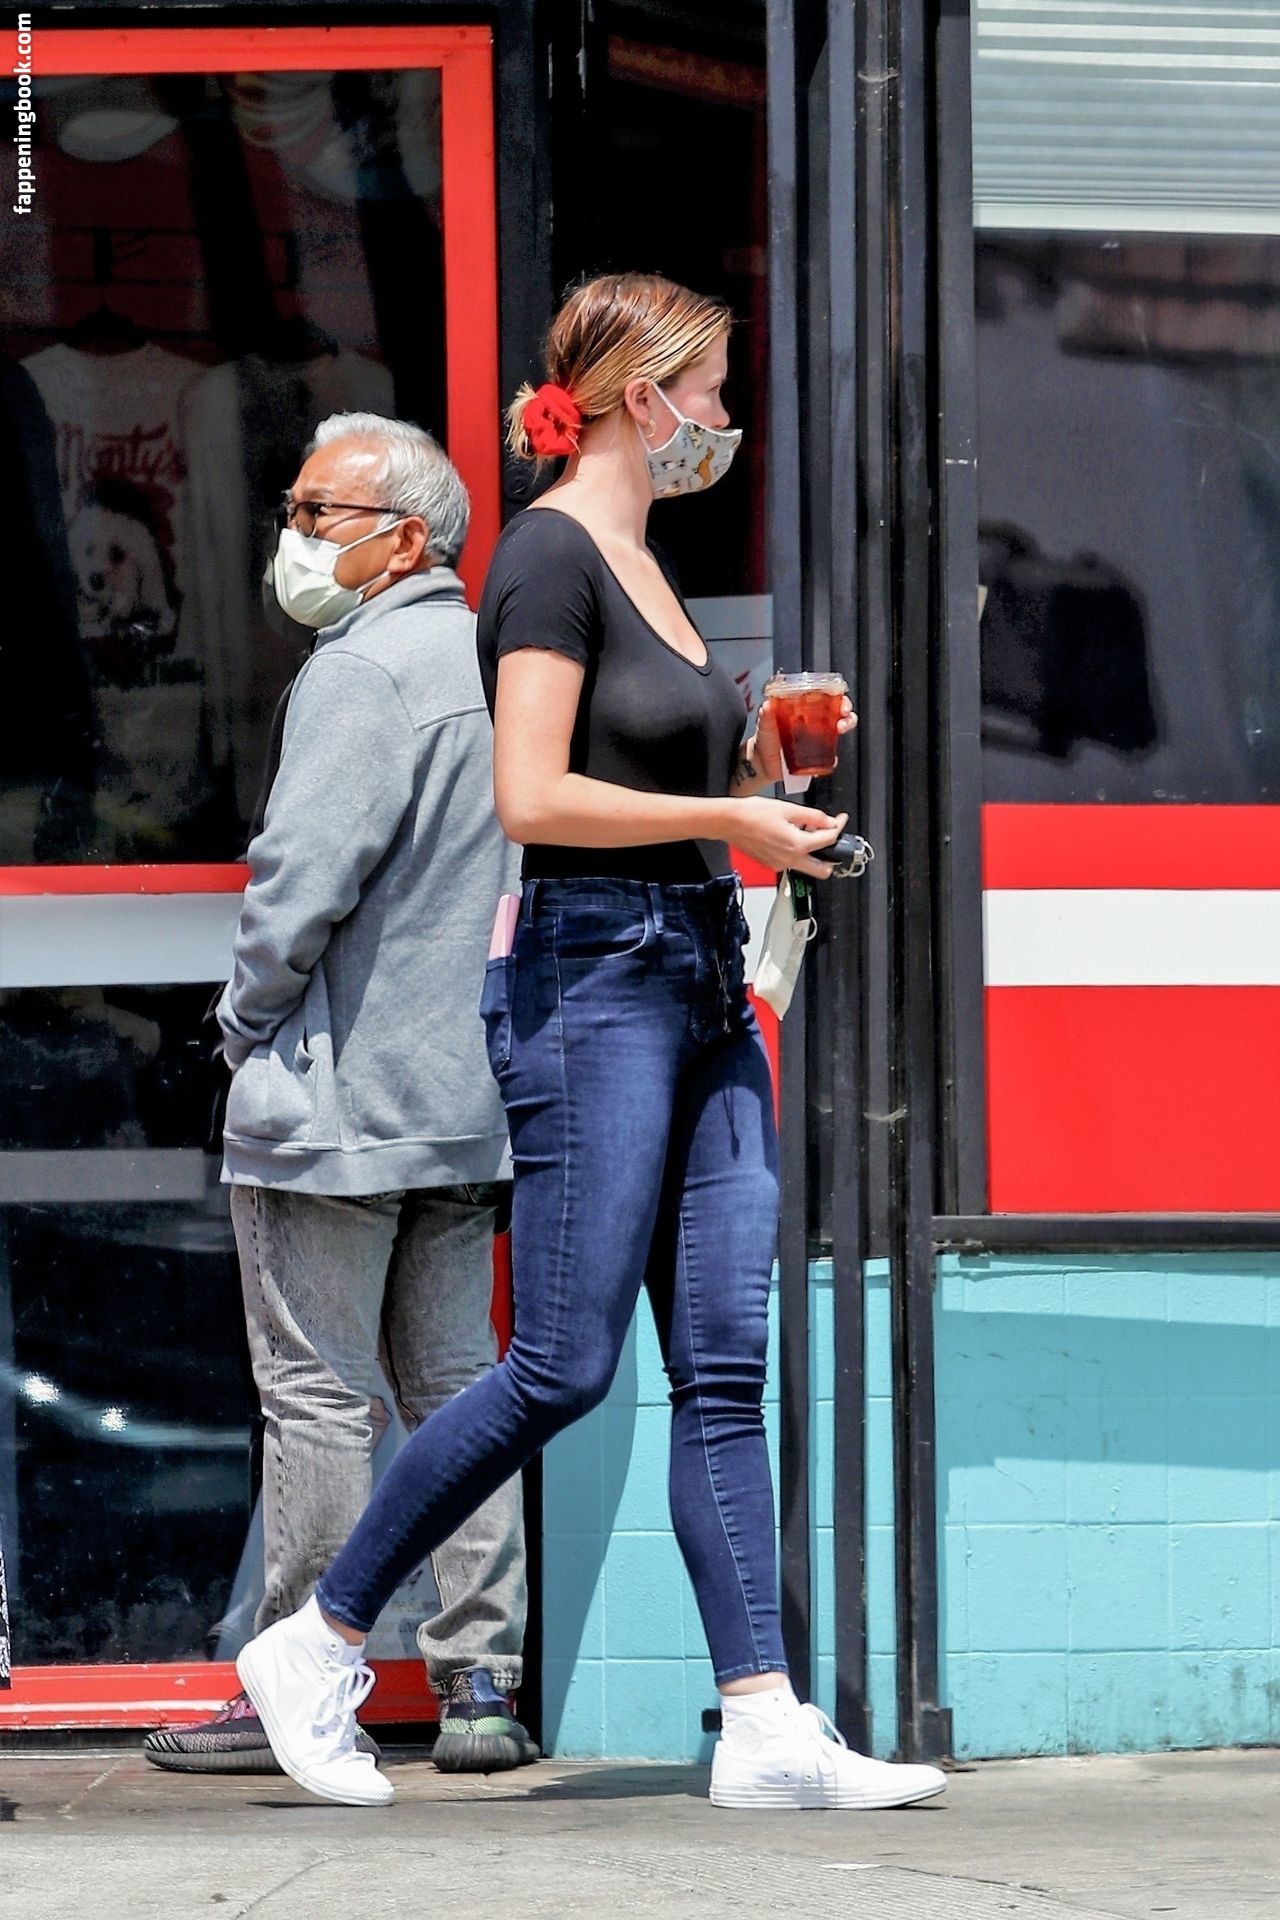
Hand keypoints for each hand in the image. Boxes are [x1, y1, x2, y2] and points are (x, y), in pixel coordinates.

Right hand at [727, 797, 849, 878]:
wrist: (729, 821)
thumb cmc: (752, 813)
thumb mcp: (789, 809)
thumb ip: (814, 817)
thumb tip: (830, 822)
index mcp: (797, 845)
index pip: (829, 840)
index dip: (839, 827)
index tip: (840, 820)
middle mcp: (790, 860)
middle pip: (824, 870)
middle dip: (832, 856)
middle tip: (830, 838)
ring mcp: (780, 865)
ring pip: (807, 867)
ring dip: (813, 853)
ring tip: (805, 832)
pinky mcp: (771, 864)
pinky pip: (791, 862)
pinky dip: (797, 852)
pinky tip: (790, 836)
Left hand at [745, 694, 857, 783]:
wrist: (761, 763)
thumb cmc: (765, 738)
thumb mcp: (764, 724)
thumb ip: (766, 715)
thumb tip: (767, 704)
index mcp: (805, 710)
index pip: (828, 698)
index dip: (838, 698)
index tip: (839, 701)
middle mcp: (815, 722)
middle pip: (840, 714)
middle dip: (848, 715)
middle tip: (842, 721)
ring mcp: (818, 739)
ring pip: (840, 731)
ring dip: (845, 729)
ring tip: (839, 732)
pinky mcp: (816, 757)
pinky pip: (831, 757)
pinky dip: (832, 759)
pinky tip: (829, 759)